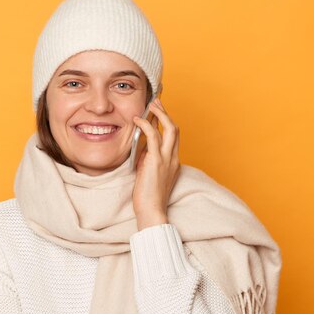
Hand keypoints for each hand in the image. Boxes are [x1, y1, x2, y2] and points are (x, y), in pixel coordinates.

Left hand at [132, 98, 180, 230]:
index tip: (158, 112)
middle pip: (175, 129)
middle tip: (156, 102)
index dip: (166, 122)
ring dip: (160, 114)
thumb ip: (149, 160)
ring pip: (170, 129)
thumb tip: (142, 148)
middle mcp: (173, 158)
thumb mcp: (150, 174)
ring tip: (150, 104)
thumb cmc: (149, 197)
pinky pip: (153, 136)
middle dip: (166, 113)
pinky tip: (138, 119)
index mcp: (173, 162)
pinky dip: (146, 125)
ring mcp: (167, 159)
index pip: (173, 137)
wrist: (152, 211)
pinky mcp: (157, 161)